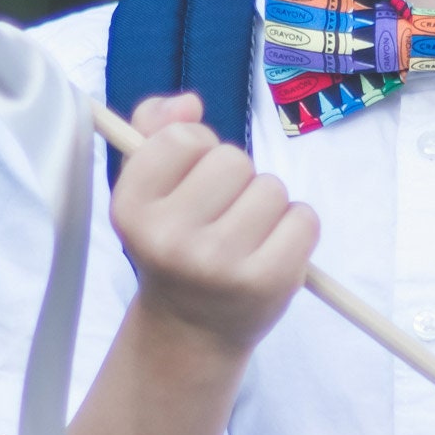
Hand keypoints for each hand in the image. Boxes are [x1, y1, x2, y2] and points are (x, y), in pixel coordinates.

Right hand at [111, 93, 318, 354]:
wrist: (190, 330)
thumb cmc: (174, 244)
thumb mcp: (147, 187)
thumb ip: (154, 128)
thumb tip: (189, 104)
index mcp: (131, 207)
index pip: (184, 137)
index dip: (197, 150)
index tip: (190, 182)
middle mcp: (169, 238)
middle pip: (233, 159)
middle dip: (236, 179)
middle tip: (219, 216)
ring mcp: (218, 264)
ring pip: (271, 188)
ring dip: (267, 204)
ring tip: (244, 236)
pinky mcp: (266, 282)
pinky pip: (303, 218)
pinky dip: (296, 228)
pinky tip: (270, 250)